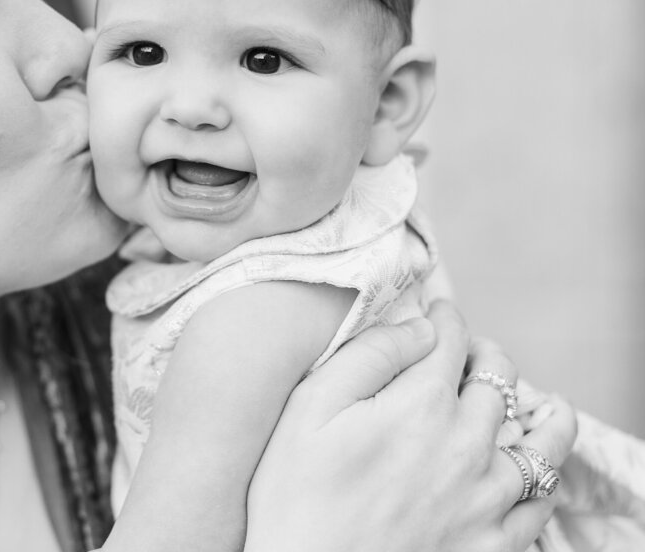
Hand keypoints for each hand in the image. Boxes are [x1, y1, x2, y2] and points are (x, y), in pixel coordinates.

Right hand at [243, 301, 577, 551]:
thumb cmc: (296, 496)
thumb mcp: (310, 409)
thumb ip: (368, 356)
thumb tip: (417, 326)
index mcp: (420, 405)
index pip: (448, 339)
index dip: (442, 316)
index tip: (435, 311)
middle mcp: (466, 446)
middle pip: (497, 379)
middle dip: (482, 355)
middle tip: (468, 353)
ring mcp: (487, 498)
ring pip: (540, 440)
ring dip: (537, 410)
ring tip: (538, 403)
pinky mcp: (494, 543)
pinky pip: (540, 501)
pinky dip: (543, 475)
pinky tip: (532, 466)